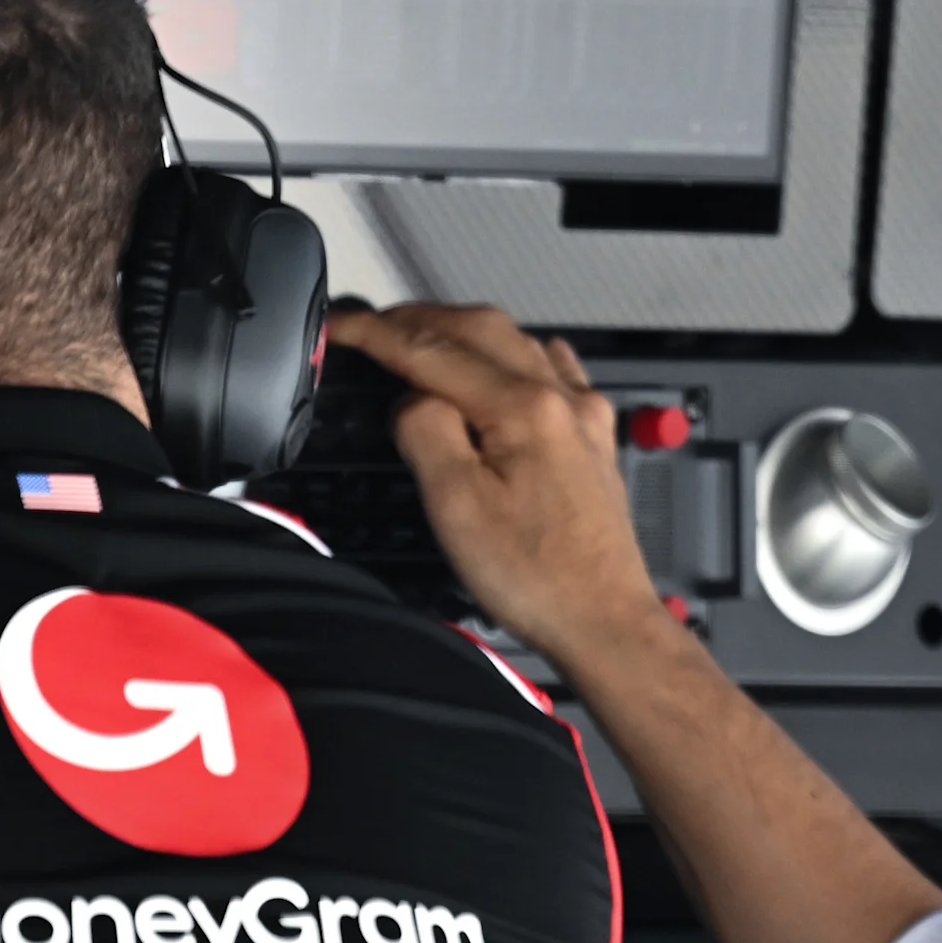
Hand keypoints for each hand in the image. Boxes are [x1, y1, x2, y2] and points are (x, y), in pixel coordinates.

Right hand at [324, 304, 667, 671]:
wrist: (604, 621)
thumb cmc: (537, 578)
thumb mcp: (456, 504)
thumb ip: (426, 431)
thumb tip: (411, 395)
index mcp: (523, 407)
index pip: (432, 348)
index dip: (375, 332)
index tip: (336, 324)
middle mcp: (560, 399)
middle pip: (478, 328)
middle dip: (415, 320)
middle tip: (368, 327)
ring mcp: (583, 417)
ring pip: (515, 343)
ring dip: (461, 331)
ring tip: (419, 339)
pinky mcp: (594, 440)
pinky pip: (554, 370)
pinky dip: (515, 354)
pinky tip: (510, 360)